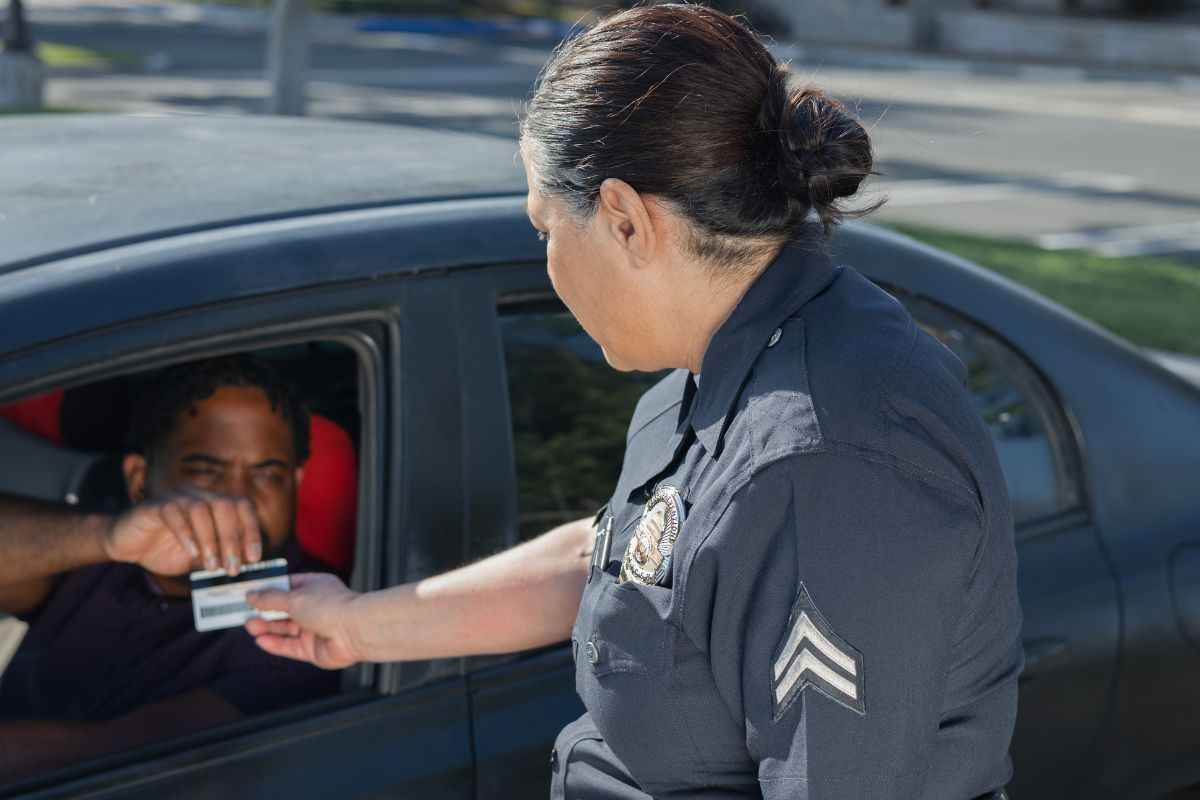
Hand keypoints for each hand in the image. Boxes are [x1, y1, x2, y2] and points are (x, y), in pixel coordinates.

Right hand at [103, 494, 262, 576]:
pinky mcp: (154, 505)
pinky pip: (173, 512)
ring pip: (201, 509)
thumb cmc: (165, 550)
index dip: (252, 530)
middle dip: (233, 539)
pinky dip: (186, 533)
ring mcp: (176, 498)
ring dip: (211, 540)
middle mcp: (198, 496)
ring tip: (212, 567)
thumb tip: (243, 569)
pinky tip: (191, 554)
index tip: (254, 557)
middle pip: (226, 505)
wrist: (126, 545)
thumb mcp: (199, 558)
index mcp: (213, 504)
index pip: (243, 507)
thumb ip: (219, 558)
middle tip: (233, 568)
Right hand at [245, 573, 361, 669]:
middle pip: (284, 609)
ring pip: (285, 628)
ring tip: (249, 626)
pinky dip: (275, 643)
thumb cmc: (330, 607)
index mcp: (315, 587)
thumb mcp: (294, 598)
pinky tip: (260, 640)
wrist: (355, 631)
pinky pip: (290, 646)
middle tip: (245, 613)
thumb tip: (251, 595)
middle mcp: (315, 607)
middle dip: (265, 611)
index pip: (288, 586)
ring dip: (267, 627)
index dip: (269, 590)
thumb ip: (270, 599)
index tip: (250, 593)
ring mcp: (315, 628)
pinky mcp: (313, 648)